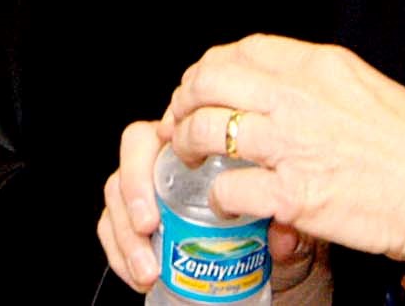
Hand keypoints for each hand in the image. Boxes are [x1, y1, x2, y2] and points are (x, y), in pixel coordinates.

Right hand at [99, 116, 328, 298]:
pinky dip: (120, 254)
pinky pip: (112, 229)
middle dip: (133, 190)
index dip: (157, 154)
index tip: (166, 187)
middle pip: (132, 156)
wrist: (277, 270)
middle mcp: (171, 163)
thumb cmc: (279, 231)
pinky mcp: (138, 227)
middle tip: (147, 226)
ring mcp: (149, 193)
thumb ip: (287, 223)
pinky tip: (140, 276)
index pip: (167, 128)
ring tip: (147, 269)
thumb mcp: (293, 224)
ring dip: (125, 234)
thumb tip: (280, 234)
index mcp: (205, 147)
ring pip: (115, 195)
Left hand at [161, 35, 404, 263]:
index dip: (212, 68)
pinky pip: (230, 188)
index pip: (243, 49)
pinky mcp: (296, 195)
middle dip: (187, 99)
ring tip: (191, 156)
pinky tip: (227, 201)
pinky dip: (220, 196)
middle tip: (184, 119)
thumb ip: (320, 87)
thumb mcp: (369, 90)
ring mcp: (293, 145)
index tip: (206, 87)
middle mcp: (299, 96)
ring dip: (189, 143)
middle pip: (210, 78)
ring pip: (206, 128)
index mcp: (322, 66)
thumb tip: (279, 93)